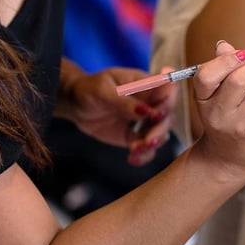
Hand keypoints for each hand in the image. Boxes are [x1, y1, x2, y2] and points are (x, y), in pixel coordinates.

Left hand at [61, 65, 176, 165]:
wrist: (75, 104)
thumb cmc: (90, 88)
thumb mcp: (103, 90)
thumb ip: (124, 101)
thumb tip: (147, 111)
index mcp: (145, 85)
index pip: (167, 91)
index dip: (169, 102)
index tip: (158, 115)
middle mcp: (149, 103)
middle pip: (167, 116)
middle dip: (161, 130)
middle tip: (148, 141)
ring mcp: (143, 121)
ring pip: (160, 134)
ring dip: (152, 144)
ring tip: (135, 150)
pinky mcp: (134, 136)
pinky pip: (145, 148)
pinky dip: (143, 155)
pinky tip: (132, 159)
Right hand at [190, 41, 244, 183]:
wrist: (228, 157)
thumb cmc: (225, 116)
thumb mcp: (215, 94)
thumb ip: (221, 68)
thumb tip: (224, 45)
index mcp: (204, 100)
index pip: (207, 75)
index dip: (227, 59)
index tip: (243, 53)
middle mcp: (219, 114)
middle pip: (239, 80)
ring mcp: (241, 126)